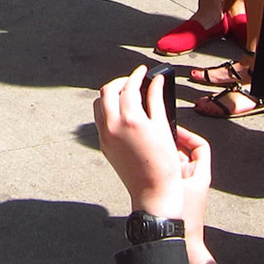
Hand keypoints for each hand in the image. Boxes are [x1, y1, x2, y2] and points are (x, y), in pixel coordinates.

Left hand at [94, 66, 188, 218]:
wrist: (153, 192)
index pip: (129, 87)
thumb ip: (157, 100)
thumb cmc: (164, 164)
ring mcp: (105, 136)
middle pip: (107, 91)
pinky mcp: (103, 146)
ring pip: (99, 104)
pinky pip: (100, 119)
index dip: (137, 75)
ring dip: (111, 95)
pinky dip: (109, 109)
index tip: (144, 71)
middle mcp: (112, 126)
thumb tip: (156, 81)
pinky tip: (124, 112)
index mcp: (130, 120)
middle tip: (135, 81)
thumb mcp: (163, 127)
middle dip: (121, 82)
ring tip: (129, 95)